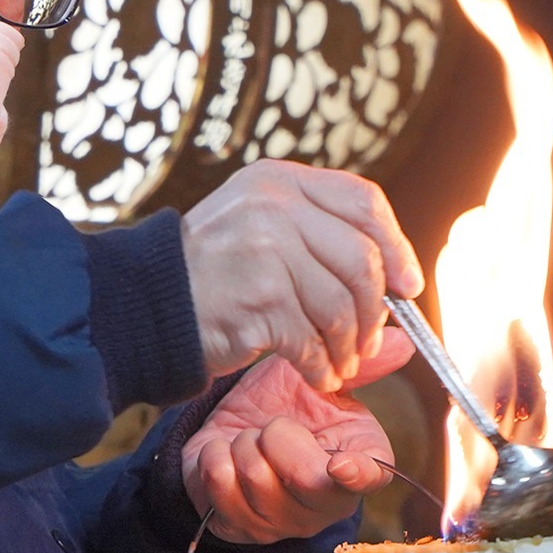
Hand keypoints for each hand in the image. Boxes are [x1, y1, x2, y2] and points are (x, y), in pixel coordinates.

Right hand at [181, 161, 422, 390]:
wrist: (146, 305)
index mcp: (278, 180)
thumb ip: (327, 249)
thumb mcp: (263, 234)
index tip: (406, 284)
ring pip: (341, 305)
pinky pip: (312, 340)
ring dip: (348, 346)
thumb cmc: (210, 275)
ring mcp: (265, 249)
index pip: (362, 201)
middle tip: (367, 340)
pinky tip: (315, 373)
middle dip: (374, 310)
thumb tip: (407, 293)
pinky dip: (321, 366)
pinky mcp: (259, 298)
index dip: (395, 245)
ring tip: (339, 363)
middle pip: (361, 258)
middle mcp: (273, 205)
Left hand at [181, 330, 414, 544]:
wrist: (232, 429)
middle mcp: (326, 503)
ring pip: (256, 477)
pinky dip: (214, 455)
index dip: (358, 474)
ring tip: (250, 438)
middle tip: (273, 423)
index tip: (340, 464)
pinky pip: (220, 484)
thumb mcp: (318, 381)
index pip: (370, 477)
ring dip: (243, 442)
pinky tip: (225, 453)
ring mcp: (283, 523)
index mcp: (359, 463)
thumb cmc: (286, 406)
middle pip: (304, 476)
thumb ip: (357, 366)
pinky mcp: (240, 528)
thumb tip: (402, 342)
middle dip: (278, 434)